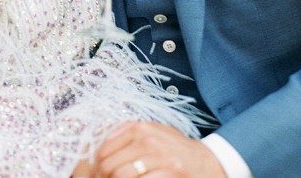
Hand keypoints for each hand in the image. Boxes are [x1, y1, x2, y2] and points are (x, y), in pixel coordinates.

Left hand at [92, 122, 225, 177]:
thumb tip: (100, 139)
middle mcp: (147, 139)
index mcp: (140, 127)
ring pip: (121, 174)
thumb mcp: (153, 132)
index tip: (94, 174)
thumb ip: (129, 132)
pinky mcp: (169, 172)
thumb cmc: (175, 148)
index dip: (95, 164)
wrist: (205, 162)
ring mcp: (159, 157)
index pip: (104, 147)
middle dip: (103, 177)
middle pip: (109, 163)